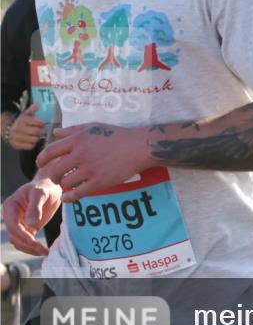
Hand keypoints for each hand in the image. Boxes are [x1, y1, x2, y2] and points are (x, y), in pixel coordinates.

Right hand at [2, 177, 61, 255]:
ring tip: (45, 252)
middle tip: (43, 250)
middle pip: (14, 236)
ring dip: (29, 249)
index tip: (34, 242)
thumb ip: (35, 208)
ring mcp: (19, 223)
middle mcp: (11, 216)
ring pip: (18, 242)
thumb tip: (31, 224)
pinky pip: (26, 241)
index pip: (12, 225)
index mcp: (10, 207)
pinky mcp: (27, 228)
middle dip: (27, 245)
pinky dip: (32, 248)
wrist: (51, 186)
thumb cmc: (45, 187)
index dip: (22, 235)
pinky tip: (43, 251)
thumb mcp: (40, 193)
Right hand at [7, 104, 44, 150]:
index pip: (39, 123)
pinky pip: (30, 146)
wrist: (8, 130)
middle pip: (37, 132)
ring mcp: (16, 137)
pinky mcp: (16, 145)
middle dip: (41, 132)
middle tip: (40, 131)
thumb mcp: (25, 115)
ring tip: (35, 136)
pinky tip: (30, 141)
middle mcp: (18, 128)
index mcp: (22, 120)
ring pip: (34, 140)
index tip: (41, 124)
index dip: (42, 124)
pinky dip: (32, 144)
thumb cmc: (21, 123)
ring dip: (37, 138)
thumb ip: (32, 110)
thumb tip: (37, 104)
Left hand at [35, 123, 151, 202]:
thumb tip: (55, 133)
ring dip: (64, 185)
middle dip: (53, 175)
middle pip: (55, 170)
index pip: (50, 151)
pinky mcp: (99, 182)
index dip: (42, 160)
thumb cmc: (117, 135)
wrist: (139, 147)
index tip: (41, 164)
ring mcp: (90, 169)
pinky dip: (69, 197)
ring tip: (69, 184)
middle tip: (57, 177)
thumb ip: (72, 130)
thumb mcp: (93, 127)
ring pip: (66, 182)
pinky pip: (77, 193)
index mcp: (77, 140)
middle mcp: (81, 154)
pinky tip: (69, 197)